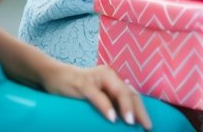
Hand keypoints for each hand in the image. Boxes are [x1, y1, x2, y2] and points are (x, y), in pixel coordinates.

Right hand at [39, 61, 154, 128]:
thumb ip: (109, 101)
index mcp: (114, 80)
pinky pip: (97, 96)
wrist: (54, 76)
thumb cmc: (77, 89)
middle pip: (129, 93)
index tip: (148, 125)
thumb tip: (123, 118)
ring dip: (126, 108)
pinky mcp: (83, 83)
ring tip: (132, 122)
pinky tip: (112, 117)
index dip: (142, 110)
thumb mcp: (96, 95)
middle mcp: (109, 76)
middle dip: (139, 110)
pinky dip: (106, 107)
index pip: (132, 95)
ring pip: (118, 92)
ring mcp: (97, 78)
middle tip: (146, 126)